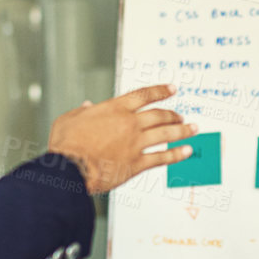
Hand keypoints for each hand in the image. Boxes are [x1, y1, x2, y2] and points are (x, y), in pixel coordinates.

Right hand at [47, 84, 195, 194]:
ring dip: (182, 131)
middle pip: (160, 115)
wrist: (70, 169)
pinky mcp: (137, 163)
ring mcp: (135, 143)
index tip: (172, 89)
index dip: (160, 91)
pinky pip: (162, 157)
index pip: (144, 95)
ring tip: (192, 129)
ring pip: (166, 134)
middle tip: (181, 115)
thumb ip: (81, 112)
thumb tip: (87, 107)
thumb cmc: (66, 145)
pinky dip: (177, 154)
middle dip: (173, 114)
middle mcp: (129, 123)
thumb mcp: (68, 119)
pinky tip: (186, 152)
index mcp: (114, 109)